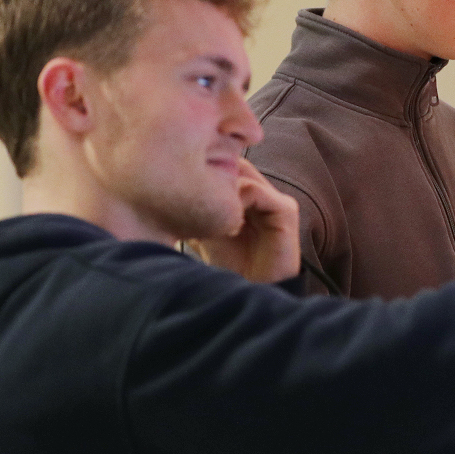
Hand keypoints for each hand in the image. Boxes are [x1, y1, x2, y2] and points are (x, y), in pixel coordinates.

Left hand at [195, 162, 302, 283]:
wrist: (252, 290)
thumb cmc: (230, 263)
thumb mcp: (204, 229)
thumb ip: (194, 208)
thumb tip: (168, 188)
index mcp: (247, 194)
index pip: (225, 164)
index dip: (204, 170)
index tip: (183, 187)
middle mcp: (263, 191)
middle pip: (234, 163)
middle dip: (211, 175)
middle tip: (193, 195)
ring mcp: (276, 199)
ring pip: (242, 173)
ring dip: (221, 191)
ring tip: (210, 217)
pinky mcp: (286, 210)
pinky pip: (256, 191)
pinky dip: (236, 202)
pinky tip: (226, 225)